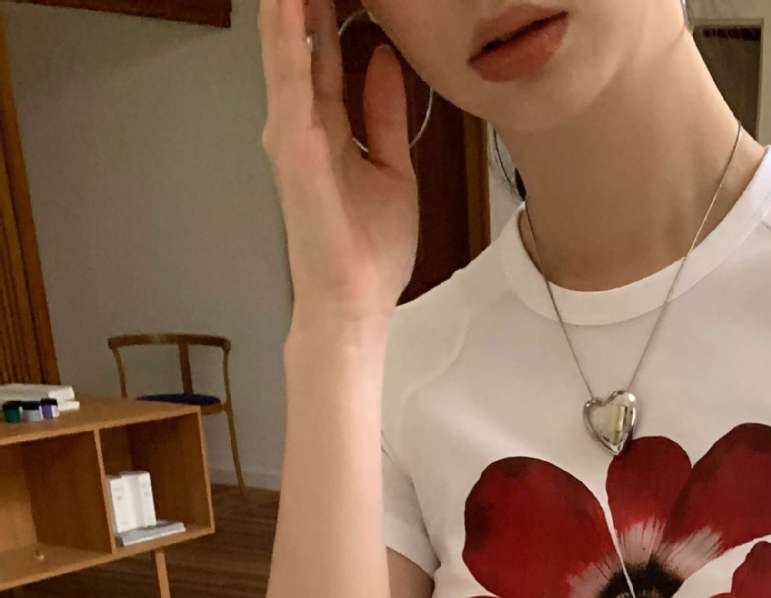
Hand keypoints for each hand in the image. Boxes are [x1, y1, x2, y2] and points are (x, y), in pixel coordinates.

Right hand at [259, 0, 418, 326]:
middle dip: (299, 1)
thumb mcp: (393, 168)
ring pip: (286, 50)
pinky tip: (288, 6)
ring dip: (287, 8)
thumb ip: (383, 114)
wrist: (356, 303)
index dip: (326, 9)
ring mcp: (293, 135)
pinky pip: (291, 83)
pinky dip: (289, 42)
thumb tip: (381, 60)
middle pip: (298, 41)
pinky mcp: (294, 150)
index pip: (323, 52)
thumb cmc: (368, 252)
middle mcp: (302, 124)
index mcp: (328, 127)